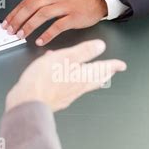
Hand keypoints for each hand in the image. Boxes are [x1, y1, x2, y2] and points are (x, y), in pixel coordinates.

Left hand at [2, 0, 107, 45]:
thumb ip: (42, 2)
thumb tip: (24, 13)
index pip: (26, 2)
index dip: (14, 13)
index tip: (6, 23)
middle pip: (31, 7)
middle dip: (18, 20)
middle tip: (10, 31)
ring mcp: (65, 6)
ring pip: (42, 15)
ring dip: (30, 26)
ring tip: (22, 35)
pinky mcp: (74, 16)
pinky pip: (58, 26)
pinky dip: (47, 34)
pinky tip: (40, 40)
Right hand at [5, 39, 125, 112]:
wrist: (28, 102)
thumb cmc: (43, 81)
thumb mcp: (64, 58)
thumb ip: (83, 52)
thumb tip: (100, 46)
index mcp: (82, 75)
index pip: (102, 69)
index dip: (112, 65)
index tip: (121, 65)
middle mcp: (77, 87)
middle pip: (96, 79)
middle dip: (105, 74)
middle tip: (111, 71)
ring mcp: (67, 95)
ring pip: (85, 85)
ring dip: (91, 78)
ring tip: (93, 75)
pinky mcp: (56, 99)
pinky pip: (70, 88)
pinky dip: (71, 81)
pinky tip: (63, 78)